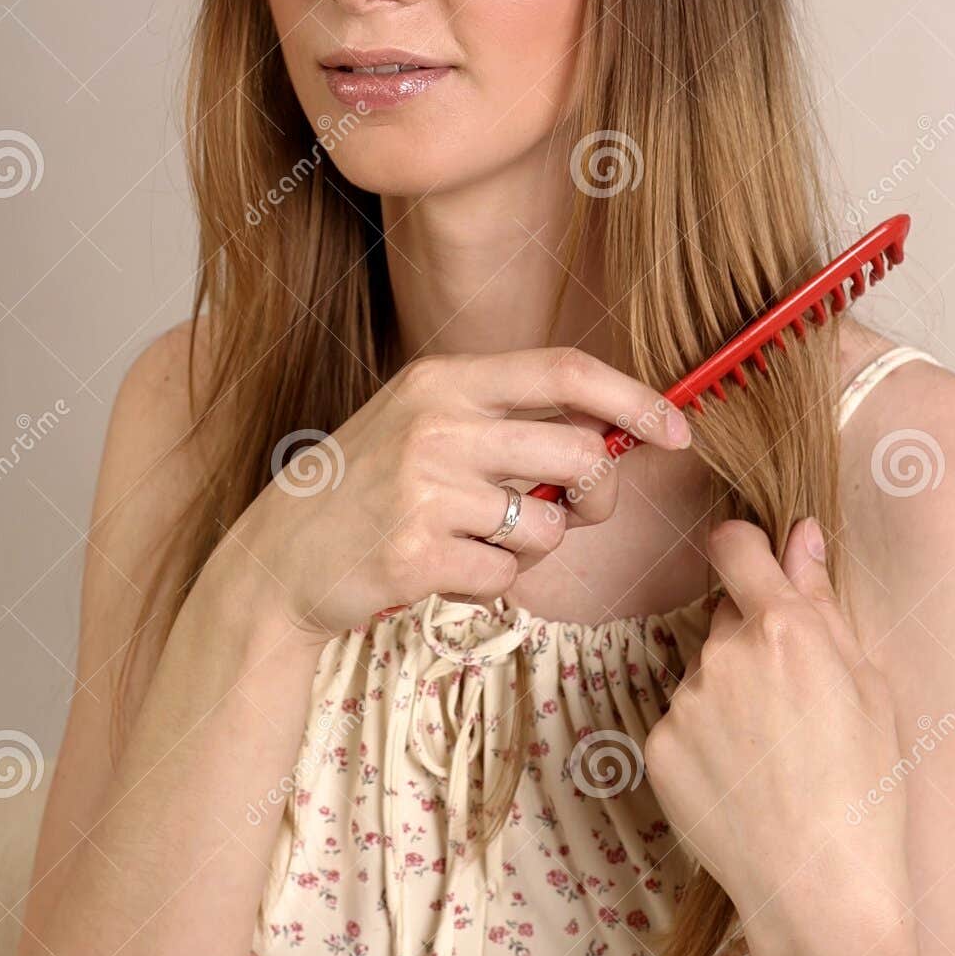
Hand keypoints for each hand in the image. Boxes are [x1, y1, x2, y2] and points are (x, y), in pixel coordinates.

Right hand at [204, 346, 690, 640]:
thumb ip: (507, 421)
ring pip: (549, 528)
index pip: (565, 370)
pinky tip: (443, 571)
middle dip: (598, 496)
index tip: (676, 428)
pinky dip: (491, 585)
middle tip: (573, 513)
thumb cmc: (368, 490)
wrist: (278, 558)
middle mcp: (437, 424)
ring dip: (533, 550)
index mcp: (445, 379)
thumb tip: (613, 434)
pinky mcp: (416, 555)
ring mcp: (424, 489)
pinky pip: (507, 578)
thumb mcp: (425, 424)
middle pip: (578, 454)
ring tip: (476, 543)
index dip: (634, 398)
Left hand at [643, 517, 913, 949]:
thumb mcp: (867, 686)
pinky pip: (681, 722)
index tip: (755, 568)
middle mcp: (724, 655)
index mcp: (784, 629)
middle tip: (792, 706)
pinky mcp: (657, 745)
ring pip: (704, 675)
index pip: (735, 546)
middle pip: (725, 621)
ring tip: (771, 759)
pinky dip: (704, 742)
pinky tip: (741, 782)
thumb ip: (823, 602)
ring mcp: (684, 701)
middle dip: (751, 644)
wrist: (819, 889)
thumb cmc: (862, 787)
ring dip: (729, 697)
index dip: (744, 550)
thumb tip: (800, 533)